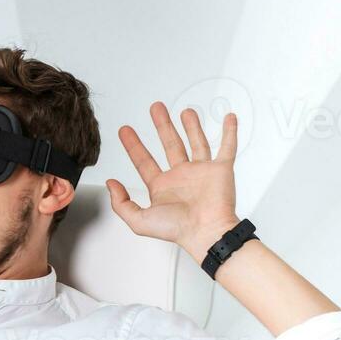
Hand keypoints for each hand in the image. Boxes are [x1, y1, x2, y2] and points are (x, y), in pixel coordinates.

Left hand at [107, 102, 240, 261]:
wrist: (206, 231)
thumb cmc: (177, 230)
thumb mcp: (138, 220)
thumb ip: (121, 203)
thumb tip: (111, 184)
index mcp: (162, 186)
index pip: (144, 161)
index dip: (133, 145)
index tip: (125, 130)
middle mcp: (181, 177)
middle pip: (170, 144)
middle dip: (162, 125)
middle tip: (156, 108)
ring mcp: (201, 172)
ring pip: (196, 142)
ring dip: (191, 126)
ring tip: (186, 111)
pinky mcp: (221, 170)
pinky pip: (227, 146)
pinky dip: (230, 132)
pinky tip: (229, 118)